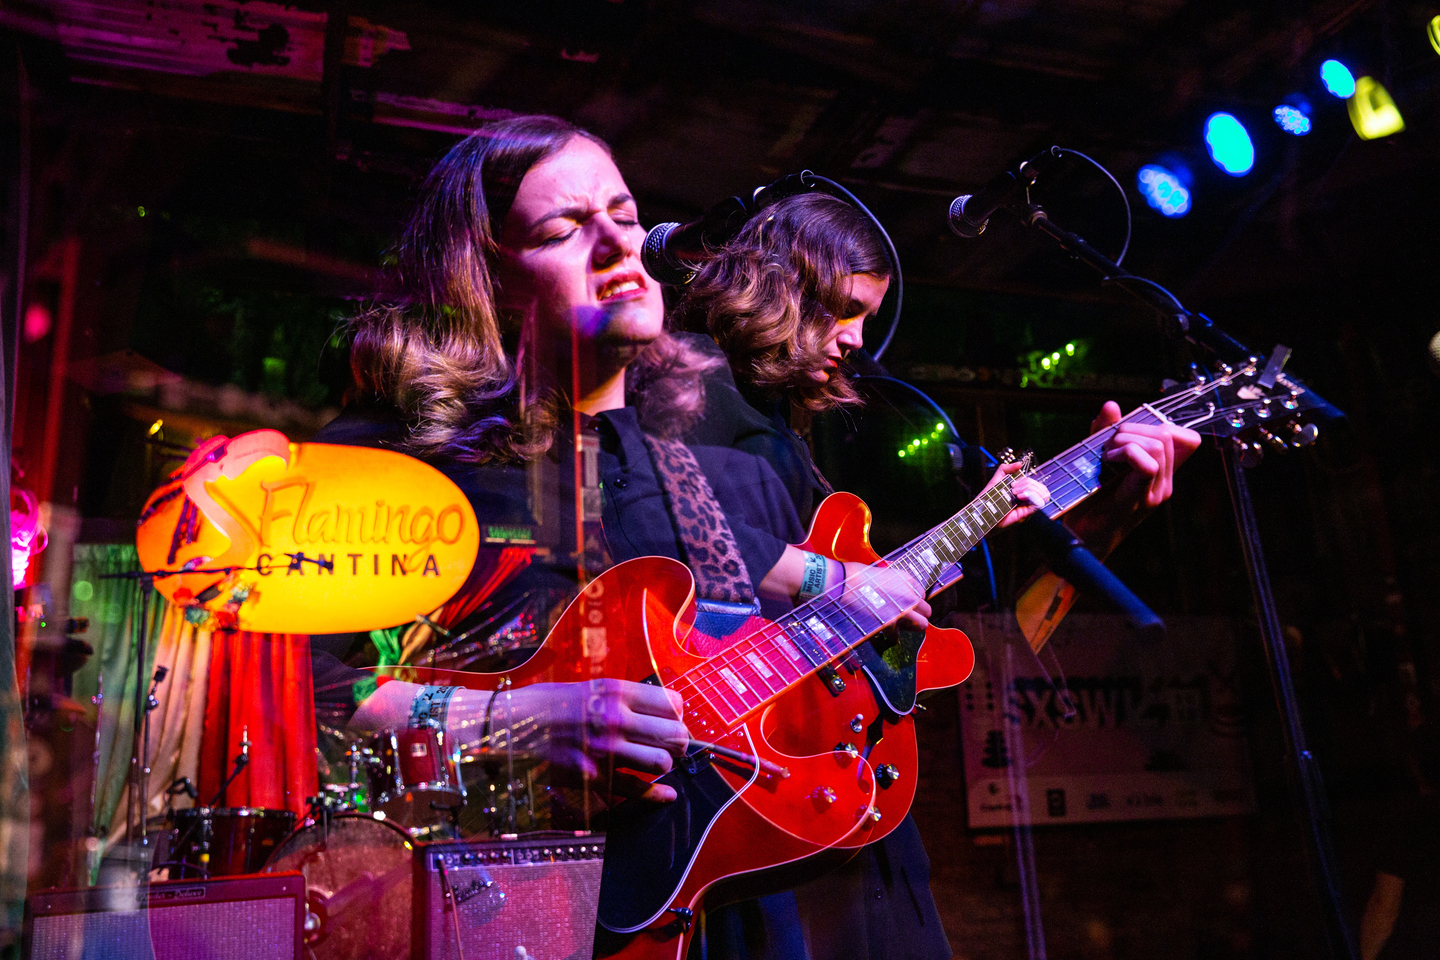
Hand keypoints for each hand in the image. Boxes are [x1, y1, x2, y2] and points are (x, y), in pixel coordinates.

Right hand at [494, 680, 689, 801]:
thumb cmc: (549, 703)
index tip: (672, 719)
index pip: (673, 703)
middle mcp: (616, 718)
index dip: (677, 715)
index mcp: (617, 691)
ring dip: (664, 764)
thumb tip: (659, 708)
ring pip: (661, 761)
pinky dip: (656, 795)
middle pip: (674, 733)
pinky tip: (667, 795)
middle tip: (673, 744)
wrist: (511, 724)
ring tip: (657, 761)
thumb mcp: (591, 687)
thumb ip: (624, 698)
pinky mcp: (594, 776)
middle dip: (678, 741)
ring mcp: (606, 749)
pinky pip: (636, 789)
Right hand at [839, 561, 931, 630]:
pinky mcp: (891, 623)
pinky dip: (890, 636)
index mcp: (908, 579)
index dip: (912, 601)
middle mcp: (910, 594)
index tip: (903, 603)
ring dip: (909, 627)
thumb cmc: (859, 577)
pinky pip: (897, 636)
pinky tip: (883, 632)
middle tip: (904, 617)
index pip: (922, 595)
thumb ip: (898, 586)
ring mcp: (903, 609)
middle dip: (917, 615)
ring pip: (921, 625)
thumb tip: (901, 598)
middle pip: (927, 611)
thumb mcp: (885, 574)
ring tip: (896, 625)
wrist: (844, 583)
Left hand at [984, 461, 1050, 528]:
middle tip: (1013, 489)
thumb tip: (1019, 463)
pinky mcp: (1026, 514)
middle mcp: (1027, 500)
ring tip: (1016, 494)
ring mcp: (1028, 508)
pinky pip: (1038, 504)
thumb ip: (1005, 469)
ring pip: (1043, 495)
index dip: (1026, 480)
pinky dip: (1031, 496)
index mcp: (1023, 492)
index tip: (1012, 484)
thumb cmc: (988, 499)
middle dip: (1028, 484)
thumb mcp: (996, 479)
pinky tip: (1019, 496)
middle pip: (1042, 488)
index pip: (1036, 484)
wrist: (982, 512)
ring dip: (1031, 489)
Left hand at [1092, 401, 1200, 508]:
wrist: (1079, 537)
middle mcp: (1164, 481)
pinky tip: (1108, 462)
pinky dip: (1126, 453)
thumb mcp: (1095, 457)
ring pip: (1159, 444)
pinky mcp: (1140, 500)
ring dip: (1126, 440)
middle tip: (1108, 445)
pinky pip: (1148, 465)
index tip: (1128, 431)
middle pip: (1167, 433)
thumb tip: (1111, 406)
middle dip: (1132, 428)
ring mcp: (1155, 492)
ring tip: (1106, 455)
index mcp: (1160, 471)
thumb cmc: (1087, 499)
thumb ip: (1103, 431)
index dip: (1159, 423)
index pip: (1186, 437)